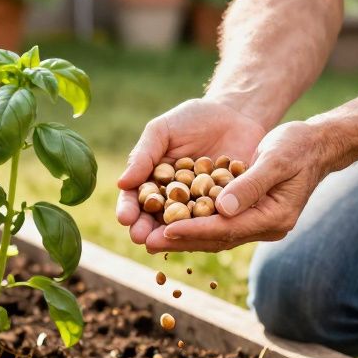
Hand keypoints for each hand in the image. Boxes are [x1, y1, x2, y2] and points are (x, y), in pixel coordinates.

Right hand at [116, 98, 266, 246]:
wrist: (236, 114)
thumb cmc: (193, 119)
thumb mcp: (163, 131)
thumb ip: (144, 155)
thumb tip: (121, 183)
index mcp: (153, 181)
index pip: (136, 199)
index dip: (129, 209)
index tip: (125, 218)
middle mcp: (173, 199)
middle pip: (156, 219)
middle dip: (147, 230)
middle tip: (141, 238)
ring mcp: (199, 205)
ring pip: (184, 225)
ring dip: (173, 236)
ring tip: (163, 243)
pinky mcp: (225, 208)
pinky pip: (215, 221)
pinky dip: (207, 229)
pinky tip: (201, 234)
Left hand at [140, 120, 332, 252]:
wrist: (316, 144)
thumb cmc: (298, 145)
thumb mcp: (276, 158)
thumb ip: (250, 184)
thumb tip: (222, 209)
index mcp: (275, 216)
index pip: (227, 228)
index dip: (195, 230)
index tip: (165, 230)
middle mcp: (267, 226)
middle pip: (218, 238)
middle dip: (182, 239)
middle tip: (147, 241)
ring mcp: (260, 223)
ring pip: (216, 234)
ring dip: (184, 236)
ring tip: (151, 237)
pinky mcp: (252, 214)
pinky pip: (219, 224)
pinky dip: (195, 224)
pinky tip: (171, 222)